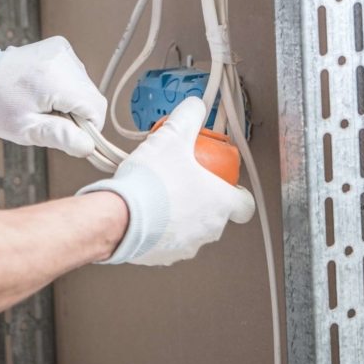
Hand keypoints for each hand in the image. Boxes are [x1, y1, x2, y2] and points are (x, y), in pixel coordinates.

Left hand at [0, 36, 107, 157]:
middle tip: (48, 118)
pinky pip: (76, 73)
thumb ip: (60, 137)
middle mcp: (63, 59)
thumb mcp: (24, 129)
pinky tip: (45, 89)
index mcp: (55, 79)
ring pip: (86, 86)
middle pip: (92, 97)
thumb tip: (88, 146)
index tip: (65, 133)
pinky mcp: (60, 46)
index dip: (87, 127)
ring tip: (43, 102)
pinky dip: (66, 86)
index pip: (96, 108)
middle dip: (77, 114)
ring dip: (71, 100)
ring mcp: (62, 50)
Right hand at [76, 97, 254, 265]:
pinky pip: (168, 241)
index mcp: (220, 204)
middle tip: (184, 180)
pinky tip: (146, 211)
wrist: (118, 216)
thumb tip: (194, 106)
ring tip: (161, 194)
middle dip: (202, 199)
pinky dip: (161, 228)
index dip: (237, 193)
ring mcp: (187, 246)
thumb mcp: (172, 137)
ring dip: (181, 214)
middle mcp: (208, 229)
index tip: (225, 184)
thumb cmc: (151, 184)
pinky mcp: (163, 257)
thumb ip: (188, 117)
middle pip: (216, 214)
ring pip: (192, 229)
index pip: (245, 205)